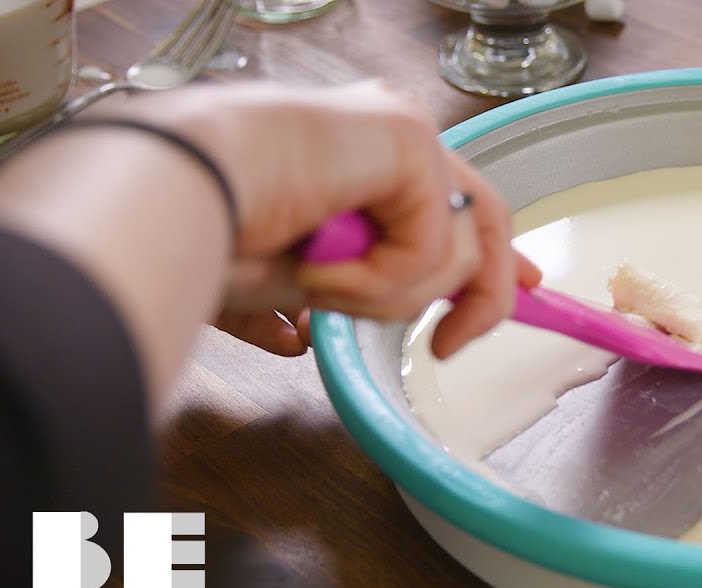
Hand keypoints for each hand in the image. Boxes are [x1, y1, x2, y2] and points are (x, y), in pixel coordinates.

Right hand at [123, 81, 539, 358]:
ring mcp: (407, 132)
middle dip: (483, 294)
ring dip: (388, 296)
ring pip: (458, 253)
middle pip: (485, 223)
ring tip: (320, 283)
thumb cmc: (212, 231)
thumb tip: (332, 331)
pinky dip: (376, 280)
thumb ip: (355, 286)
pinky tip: (320, 265)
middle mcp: (396, 135)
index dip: (499, 256)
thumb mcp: (308, 275)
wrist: (174, 196)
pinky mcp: (410, 140)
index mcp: (369, 157)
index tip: (526, 290)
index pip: (463, 203)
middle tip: (451, 341)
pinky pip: (432, 248)